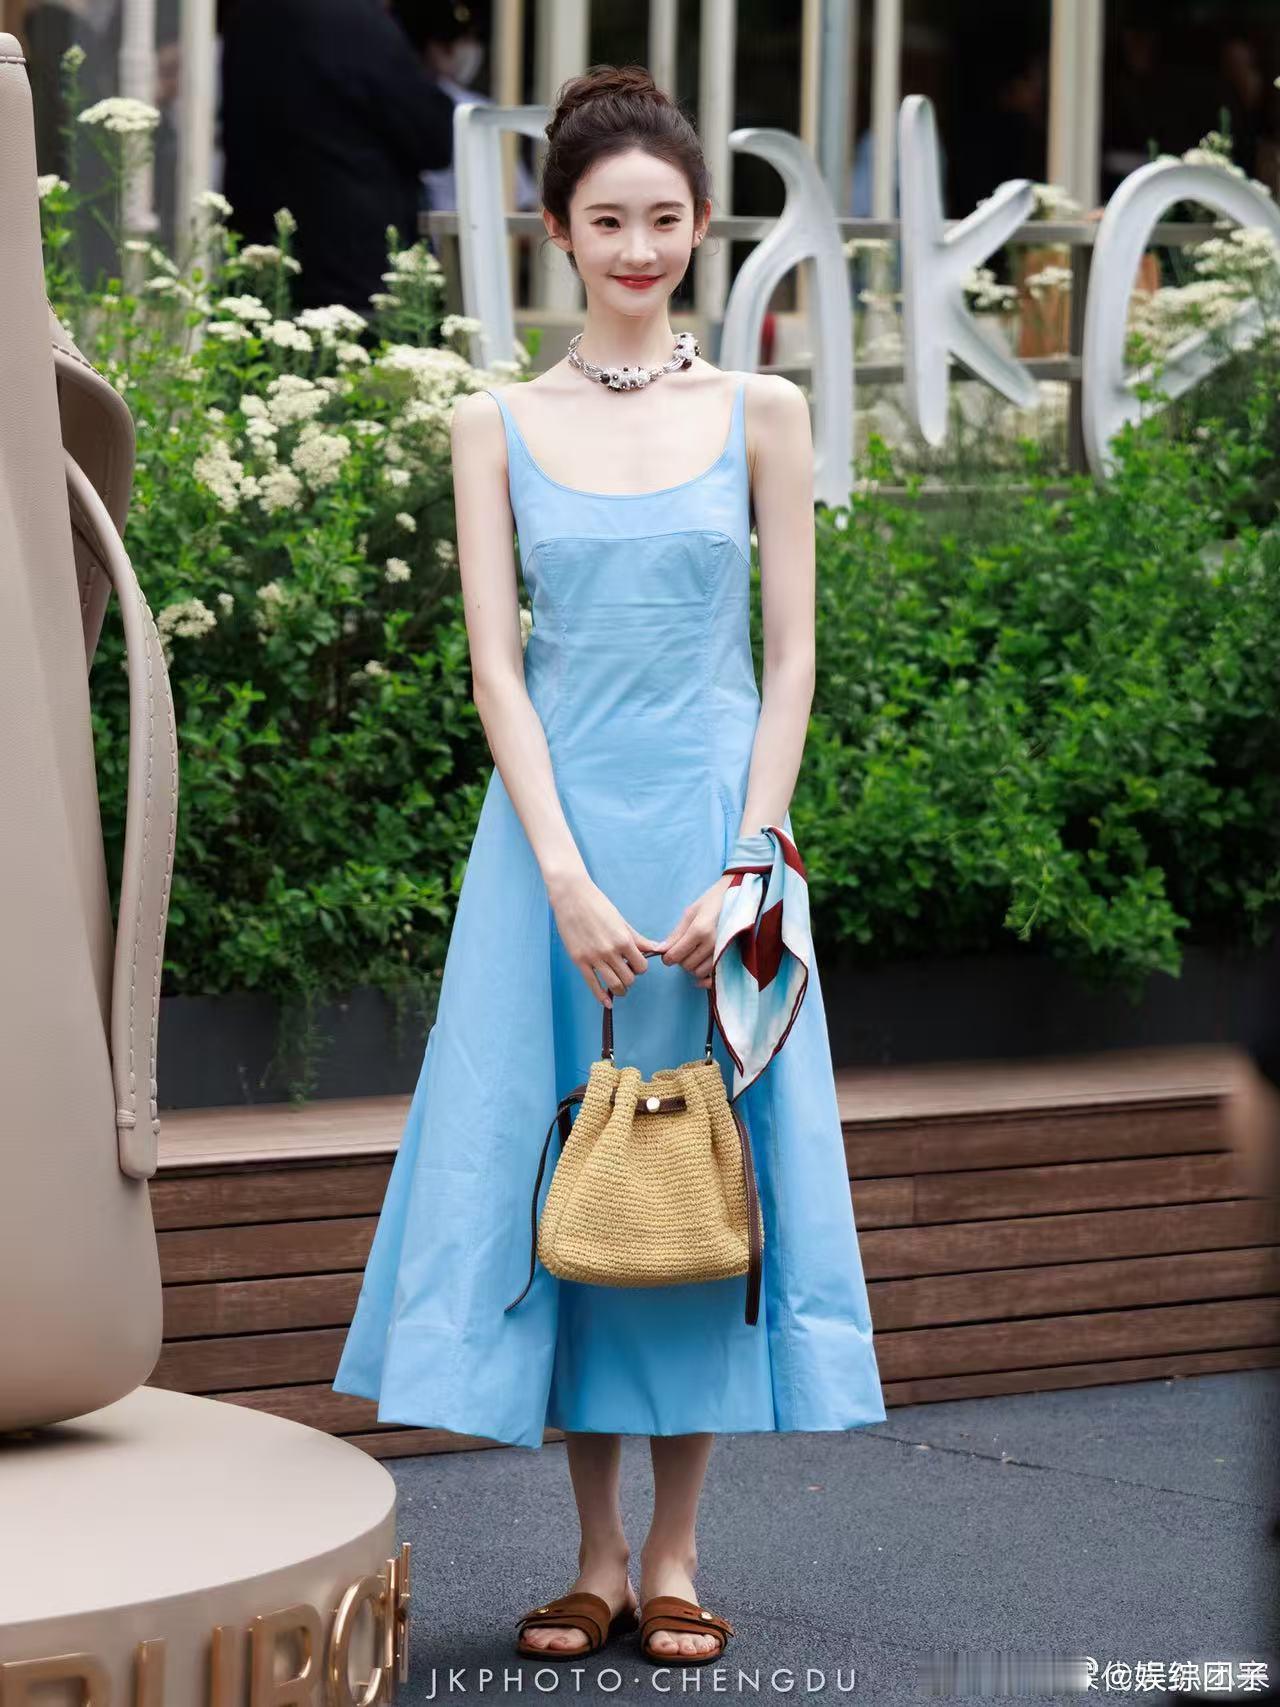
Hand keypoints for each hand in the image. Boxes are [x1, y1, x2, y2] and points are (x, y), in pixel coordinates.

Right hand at [547, 869, 667, 1008]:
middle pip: (629, 978)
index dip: (640, 967)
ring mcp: (594, 957)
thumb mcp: (622, 922)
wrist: (572, 897)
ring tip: (619, 987)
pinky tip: (607, 1003)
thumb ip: (639, 939)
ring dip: (619, 989)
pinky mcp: (579, 961)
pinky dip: (601, 997)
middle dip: (630, 978)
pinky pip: (593, 985)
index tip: (634, 964)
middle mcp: (610, 951)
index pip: (641, 966)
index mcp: (623, 940)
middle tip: (625, 973)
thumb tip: (658, 949)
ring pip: (614, 985)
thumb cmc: (598, 906)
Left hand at [661, 873, 734, 988]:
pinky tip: (701, 967)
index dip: (667, 957)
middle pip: (686, 965)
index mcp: (700, 930)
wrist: (738, 897)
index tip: (668, 952)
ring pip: (698, 972)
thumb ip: (676, 934)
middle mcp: (712, 944)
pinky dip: (704, 978)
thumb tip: (659, 950)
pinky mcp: (731, 958)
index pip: (675, 955)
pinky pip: (713, 978)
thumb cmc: (712, 902)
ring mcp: (724, 953)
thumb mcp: (690, 913)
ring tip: (696, 952)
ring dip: (693, 965)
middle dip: (681, 959)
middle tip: (684, 948)